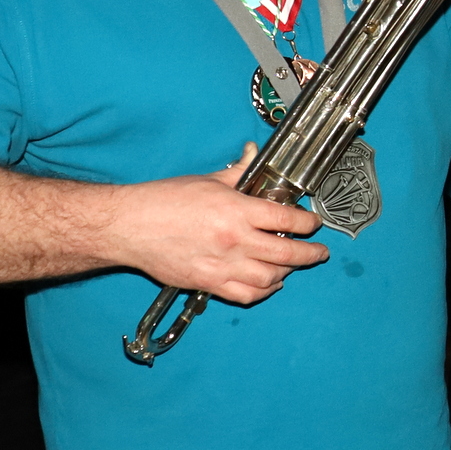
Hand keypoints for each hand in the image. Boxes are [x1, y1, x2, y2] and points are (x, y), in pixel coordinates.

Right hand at [109, 143, 328, 304]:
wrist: (130, 226)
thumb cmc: (164, 201)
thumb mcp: (207, 180)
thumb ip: (237, 172)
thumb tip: (252, 154)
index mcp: (236, 211)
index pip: (287, 220)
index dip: (308, 223)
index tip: (314, 223)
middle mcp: (234, 240)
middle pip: (287, 253)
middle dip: (311, 254)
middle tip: (320, 252)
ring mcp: (223, 266)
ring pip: (271, 278)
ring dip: (288, 273)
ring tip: (293, 266)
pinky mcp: (209, 284)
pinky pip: (246, 295)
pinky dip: (263, 291)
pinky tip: (269, 283)